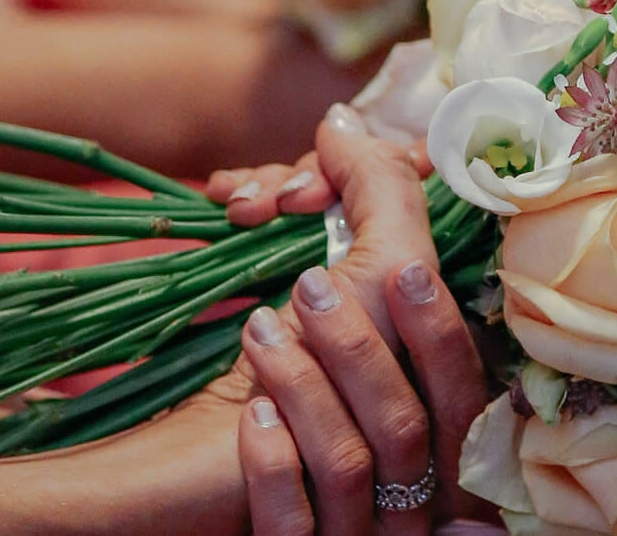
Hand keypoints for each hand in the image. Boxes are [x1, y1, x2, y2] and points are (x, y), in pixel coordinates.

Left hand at [215, 105, 494, 531]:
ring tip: (258, 331)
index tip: (406, 266)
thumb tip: (343, 121)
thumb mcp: (314, 306)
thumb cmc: (256, 384)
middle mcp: (404, 490)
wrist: (154, 497)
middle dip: (370, 346)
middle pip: (418, 425)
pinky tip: (248, 419)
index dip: (438, 326)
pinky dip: (274, 464)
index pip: (462, 386)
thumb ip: (358, 223)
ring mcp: (351, 532)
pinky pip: (296, 523)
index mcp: (428, 433)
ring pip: (359, 467)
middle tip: (310, 283)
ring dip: (311, 387)